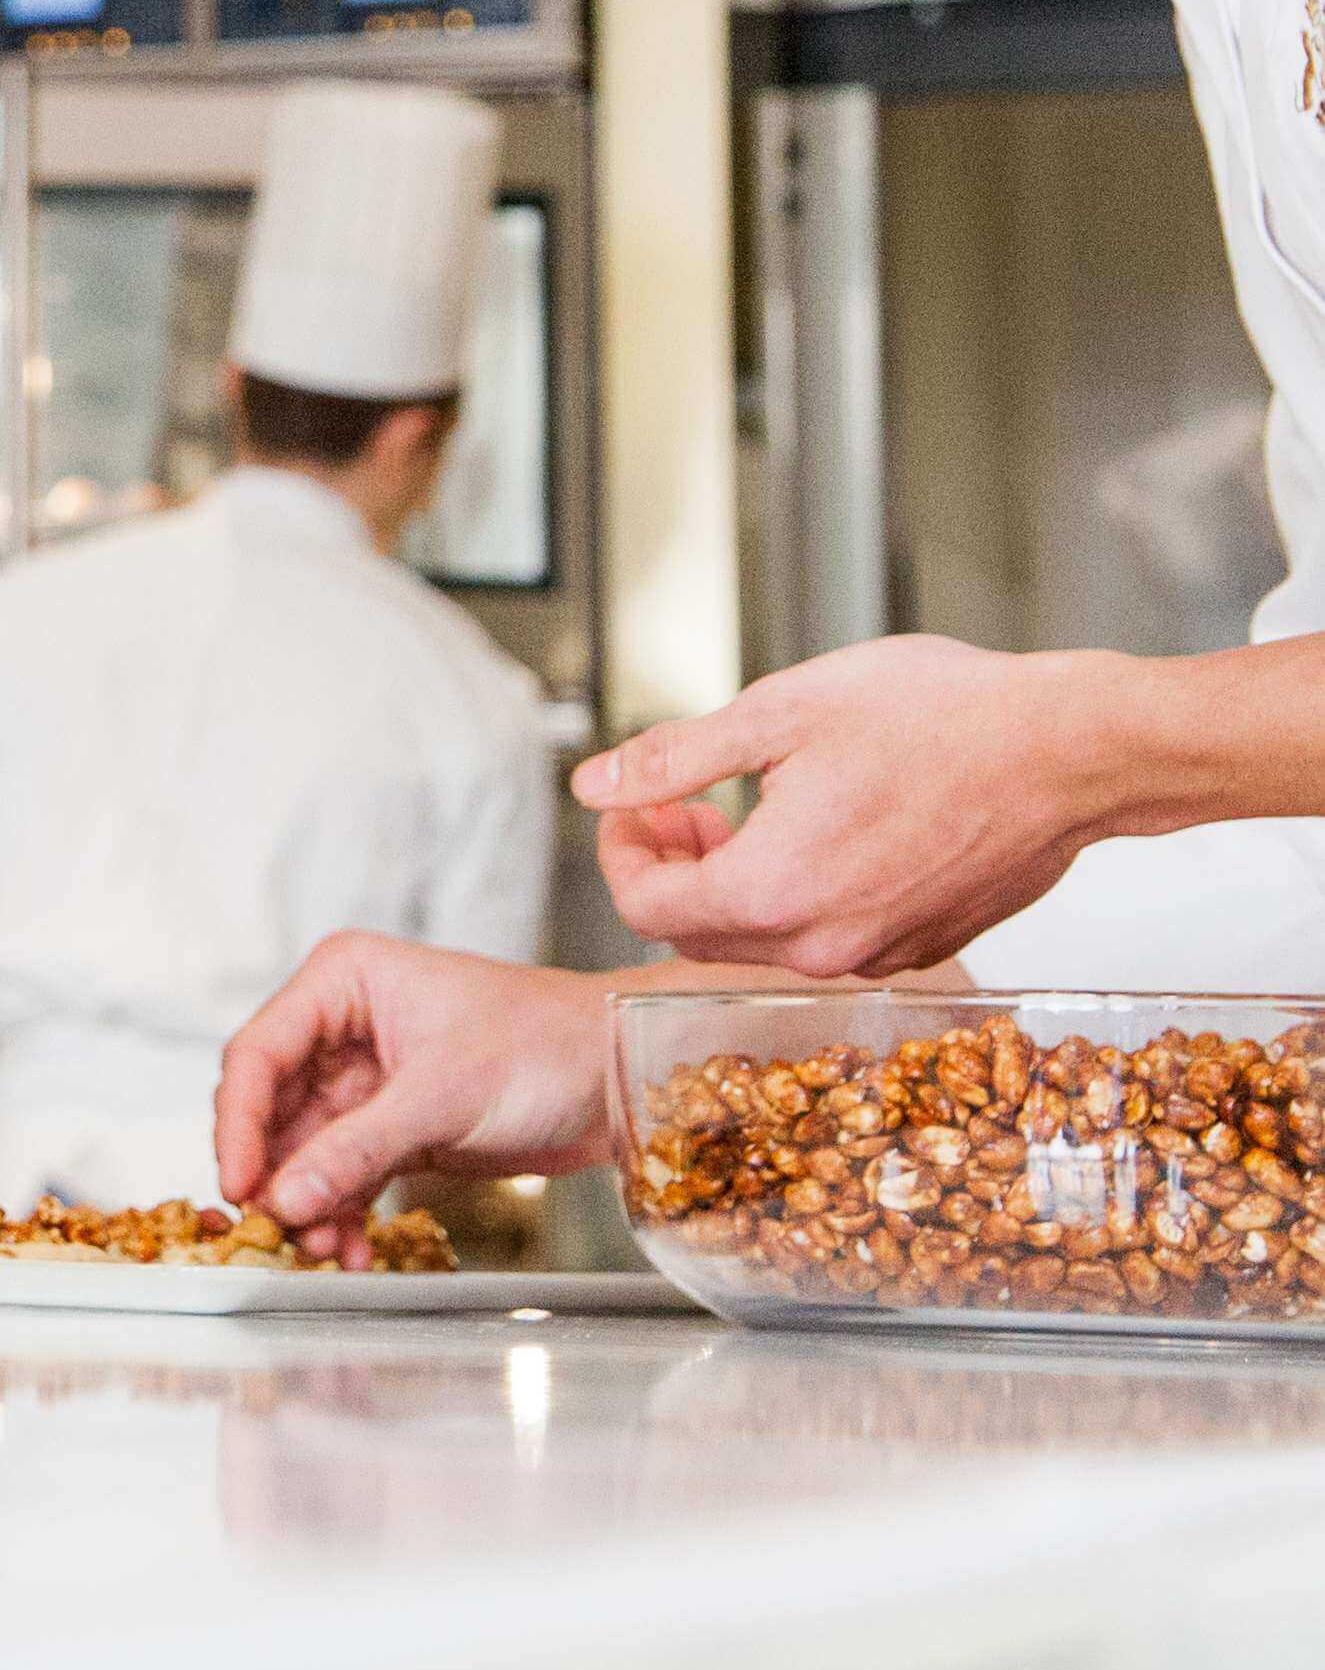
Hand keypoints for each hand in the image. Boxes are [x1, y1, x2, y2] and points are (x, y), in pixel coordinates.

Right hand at [214, 931, 620, 1252]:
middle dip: (276, 1173)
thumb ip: (356, 1150)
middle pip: (274, 1107)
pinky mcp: (396, 1126)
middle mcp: (343, 1027)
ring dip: (309, 1201)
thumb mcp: (443, 1095)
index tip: (238, 1184)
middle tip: (274, 1230)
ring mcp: (368, 1079)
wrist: (623, 1075)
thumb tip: (284, 1199)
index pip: (260, 1054)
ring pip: (307, 1149)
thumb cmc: (546, 1045)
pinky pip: (347, 1173)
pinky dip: (344, 1211)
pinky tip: (352, 1250)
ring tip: (322, 1250)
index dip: (240, 1123)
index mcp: (344, 983)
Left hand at [572, 636, 1107, 974]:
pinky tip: (820, 830)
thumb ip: (674, 759)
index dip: (622, 849)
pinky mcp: (927, 945)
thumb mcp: (779, 715)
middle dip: (671, 867)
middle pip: (698, 932)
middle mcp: (825, 945)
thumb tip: (596, 784)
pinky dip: (799, 894)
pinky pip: (830, 938)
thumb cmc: (941, 720)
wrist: (1072, 750)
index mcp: (775, 892)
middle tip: (680, 803)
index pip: (645, 905)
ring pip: (765, 939)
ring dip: (733, 881)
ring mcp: (882, 954)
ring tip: (745, 809)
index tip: (634, 804)